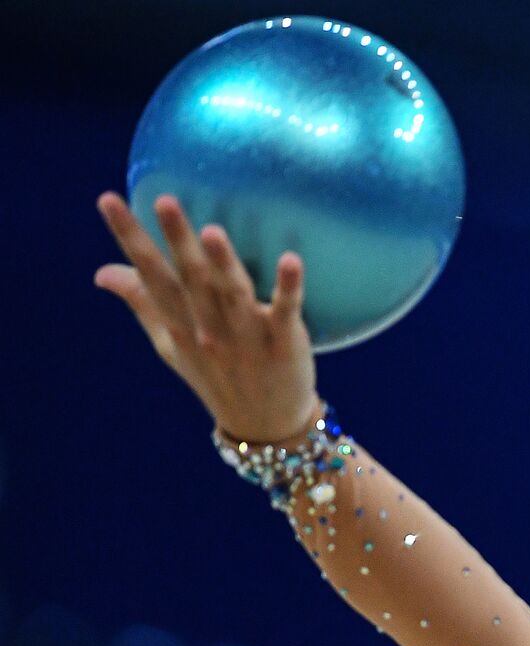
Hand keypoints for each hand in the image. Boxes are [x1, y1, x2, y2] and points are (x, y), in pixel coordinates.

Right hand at [94, 191, 320, 443]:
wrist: (265, 425)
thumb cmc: (216, 374)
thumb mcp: (172, 344)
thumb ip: (142, 303)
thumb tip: (102, 271)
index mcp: (180, 325)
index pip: (151, 276)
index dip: (129, 238)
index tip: (108, 200)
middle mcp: (208, 330)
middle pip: (191, 281)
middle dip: (176, 241)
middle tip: (165, 200)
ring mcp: (247, 338)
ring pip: (233, 295)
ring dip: (223, 263)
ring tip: (212, 231)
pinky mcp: (284, 343)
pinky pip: (286, 312)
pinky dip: (289, 288)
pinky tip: (292, 261)